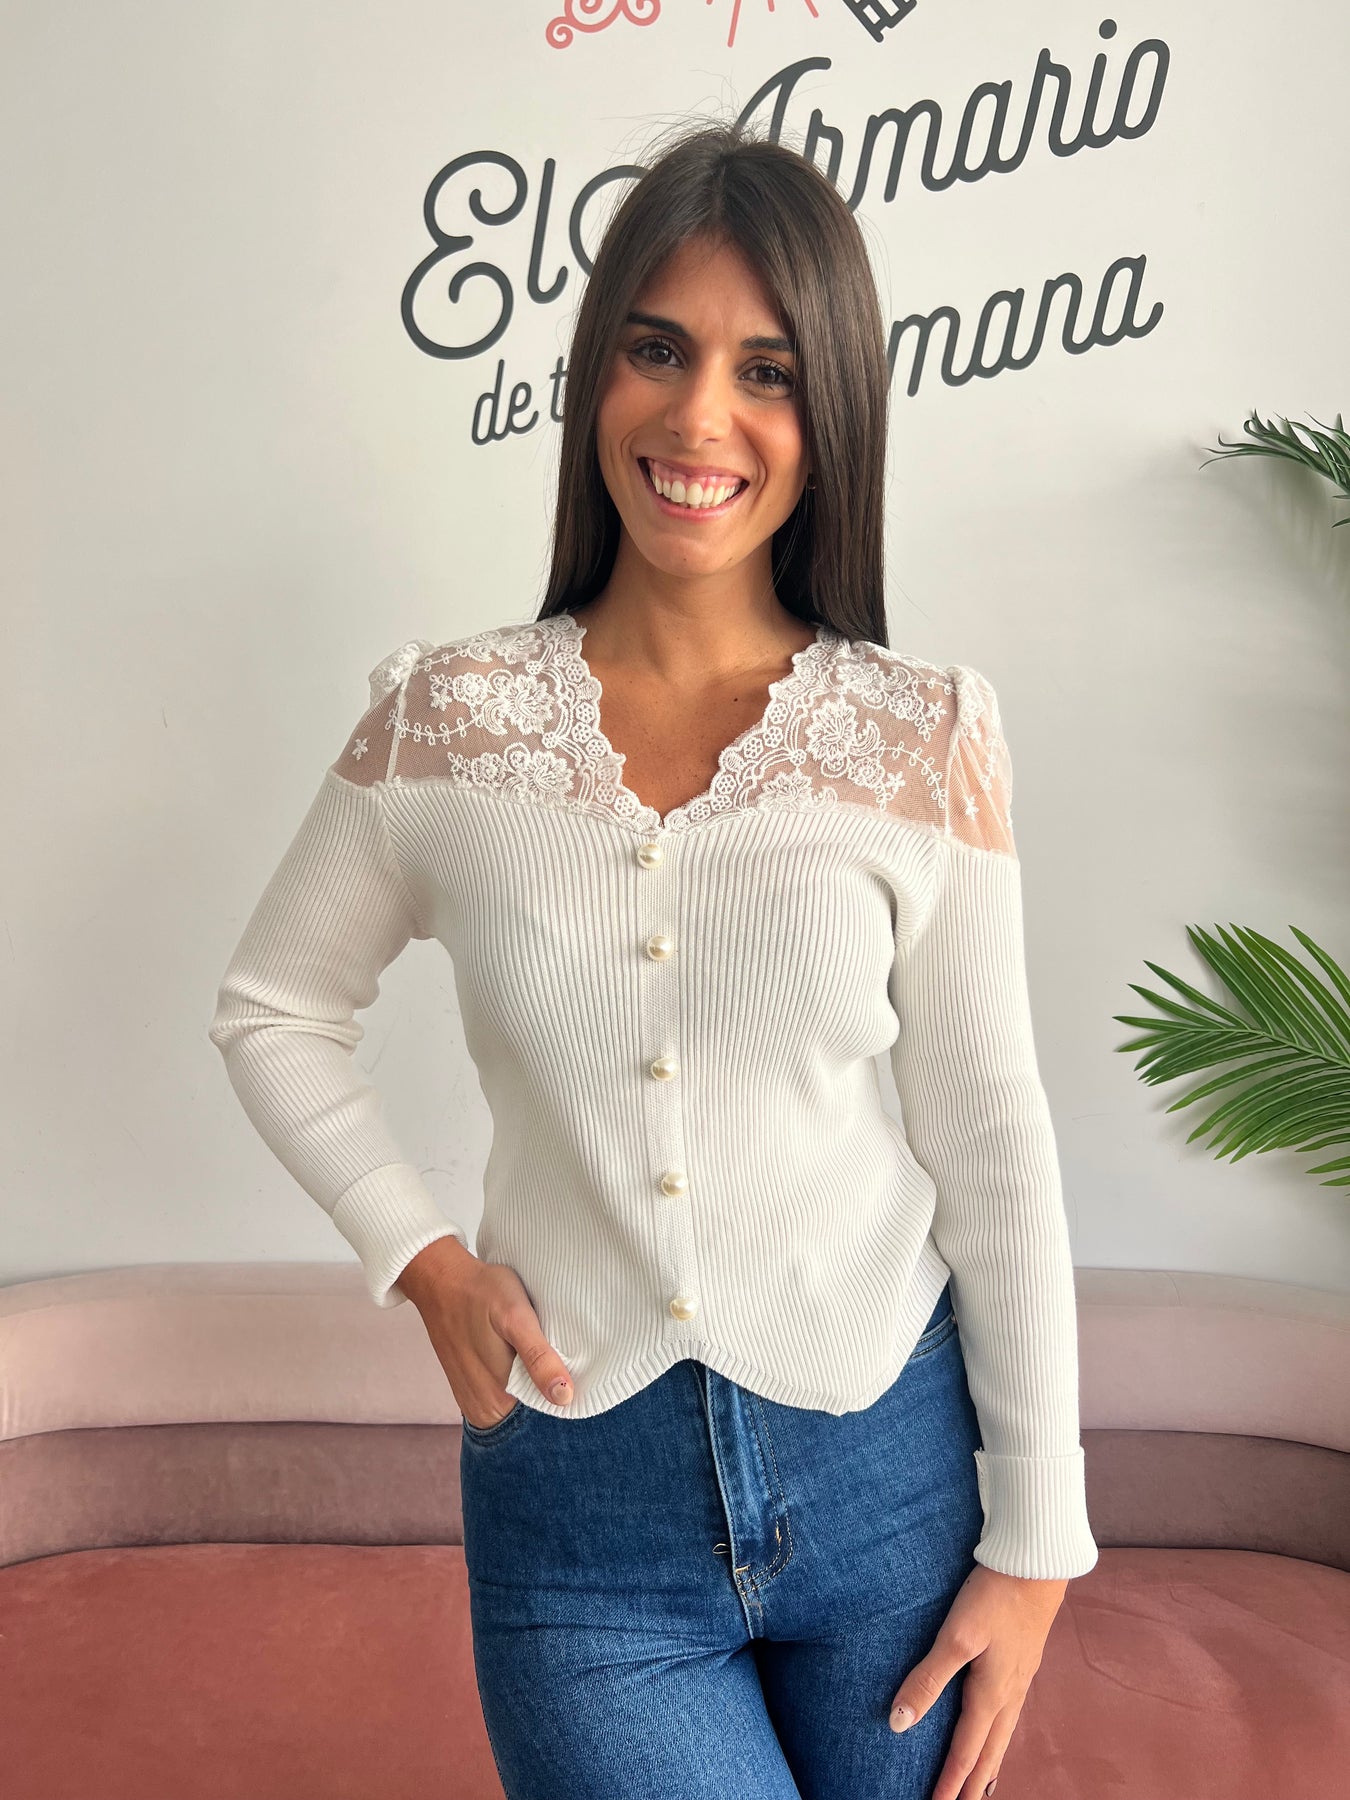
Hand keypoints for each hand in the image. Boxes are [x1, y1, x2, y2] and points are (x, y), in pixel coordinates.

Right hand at [395, 1237, 574, 1428]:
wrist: (442, 1281)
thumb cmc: (481, 1293)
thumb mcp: (516, 1318)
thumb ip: (538, 1358)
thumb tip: (564, 1396)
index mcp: (498, 1400)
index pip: (547, 1415)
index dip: (565, 1395)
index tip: (574, 1370)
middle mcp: (484, 1410)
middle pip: (532, 1414)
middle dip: (550, 1392)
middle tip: (558, 1357)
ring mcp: (474, 1401)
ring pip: (518, 1406)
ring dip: (532, 1387)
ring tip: (538, 1355)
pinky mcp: (469, 1389)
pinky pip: (504, 1397)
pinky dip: (516, 1382)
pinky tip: (519, 1358)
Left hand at [887, 1562, 1067, 1799]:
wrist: (1037, 1564)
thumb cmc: (995, 1596)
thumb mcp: (957, 1636)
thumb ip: (928, 1679)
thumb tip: (899, 1724)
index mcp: (991, 1694)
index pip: (965, 1752)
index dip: (949, 1784)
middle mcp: (1009, 1695)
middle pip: (989, 1753)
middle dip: (973, 1786)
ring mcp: (1020, 1679)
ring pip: (1002, 1736)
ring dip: (988, 1764)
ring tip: (980, 1787)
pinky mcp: (1023, 1662)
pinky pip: (1010, 1716)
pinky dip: (1000, 1737)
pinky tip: (997, 1729)